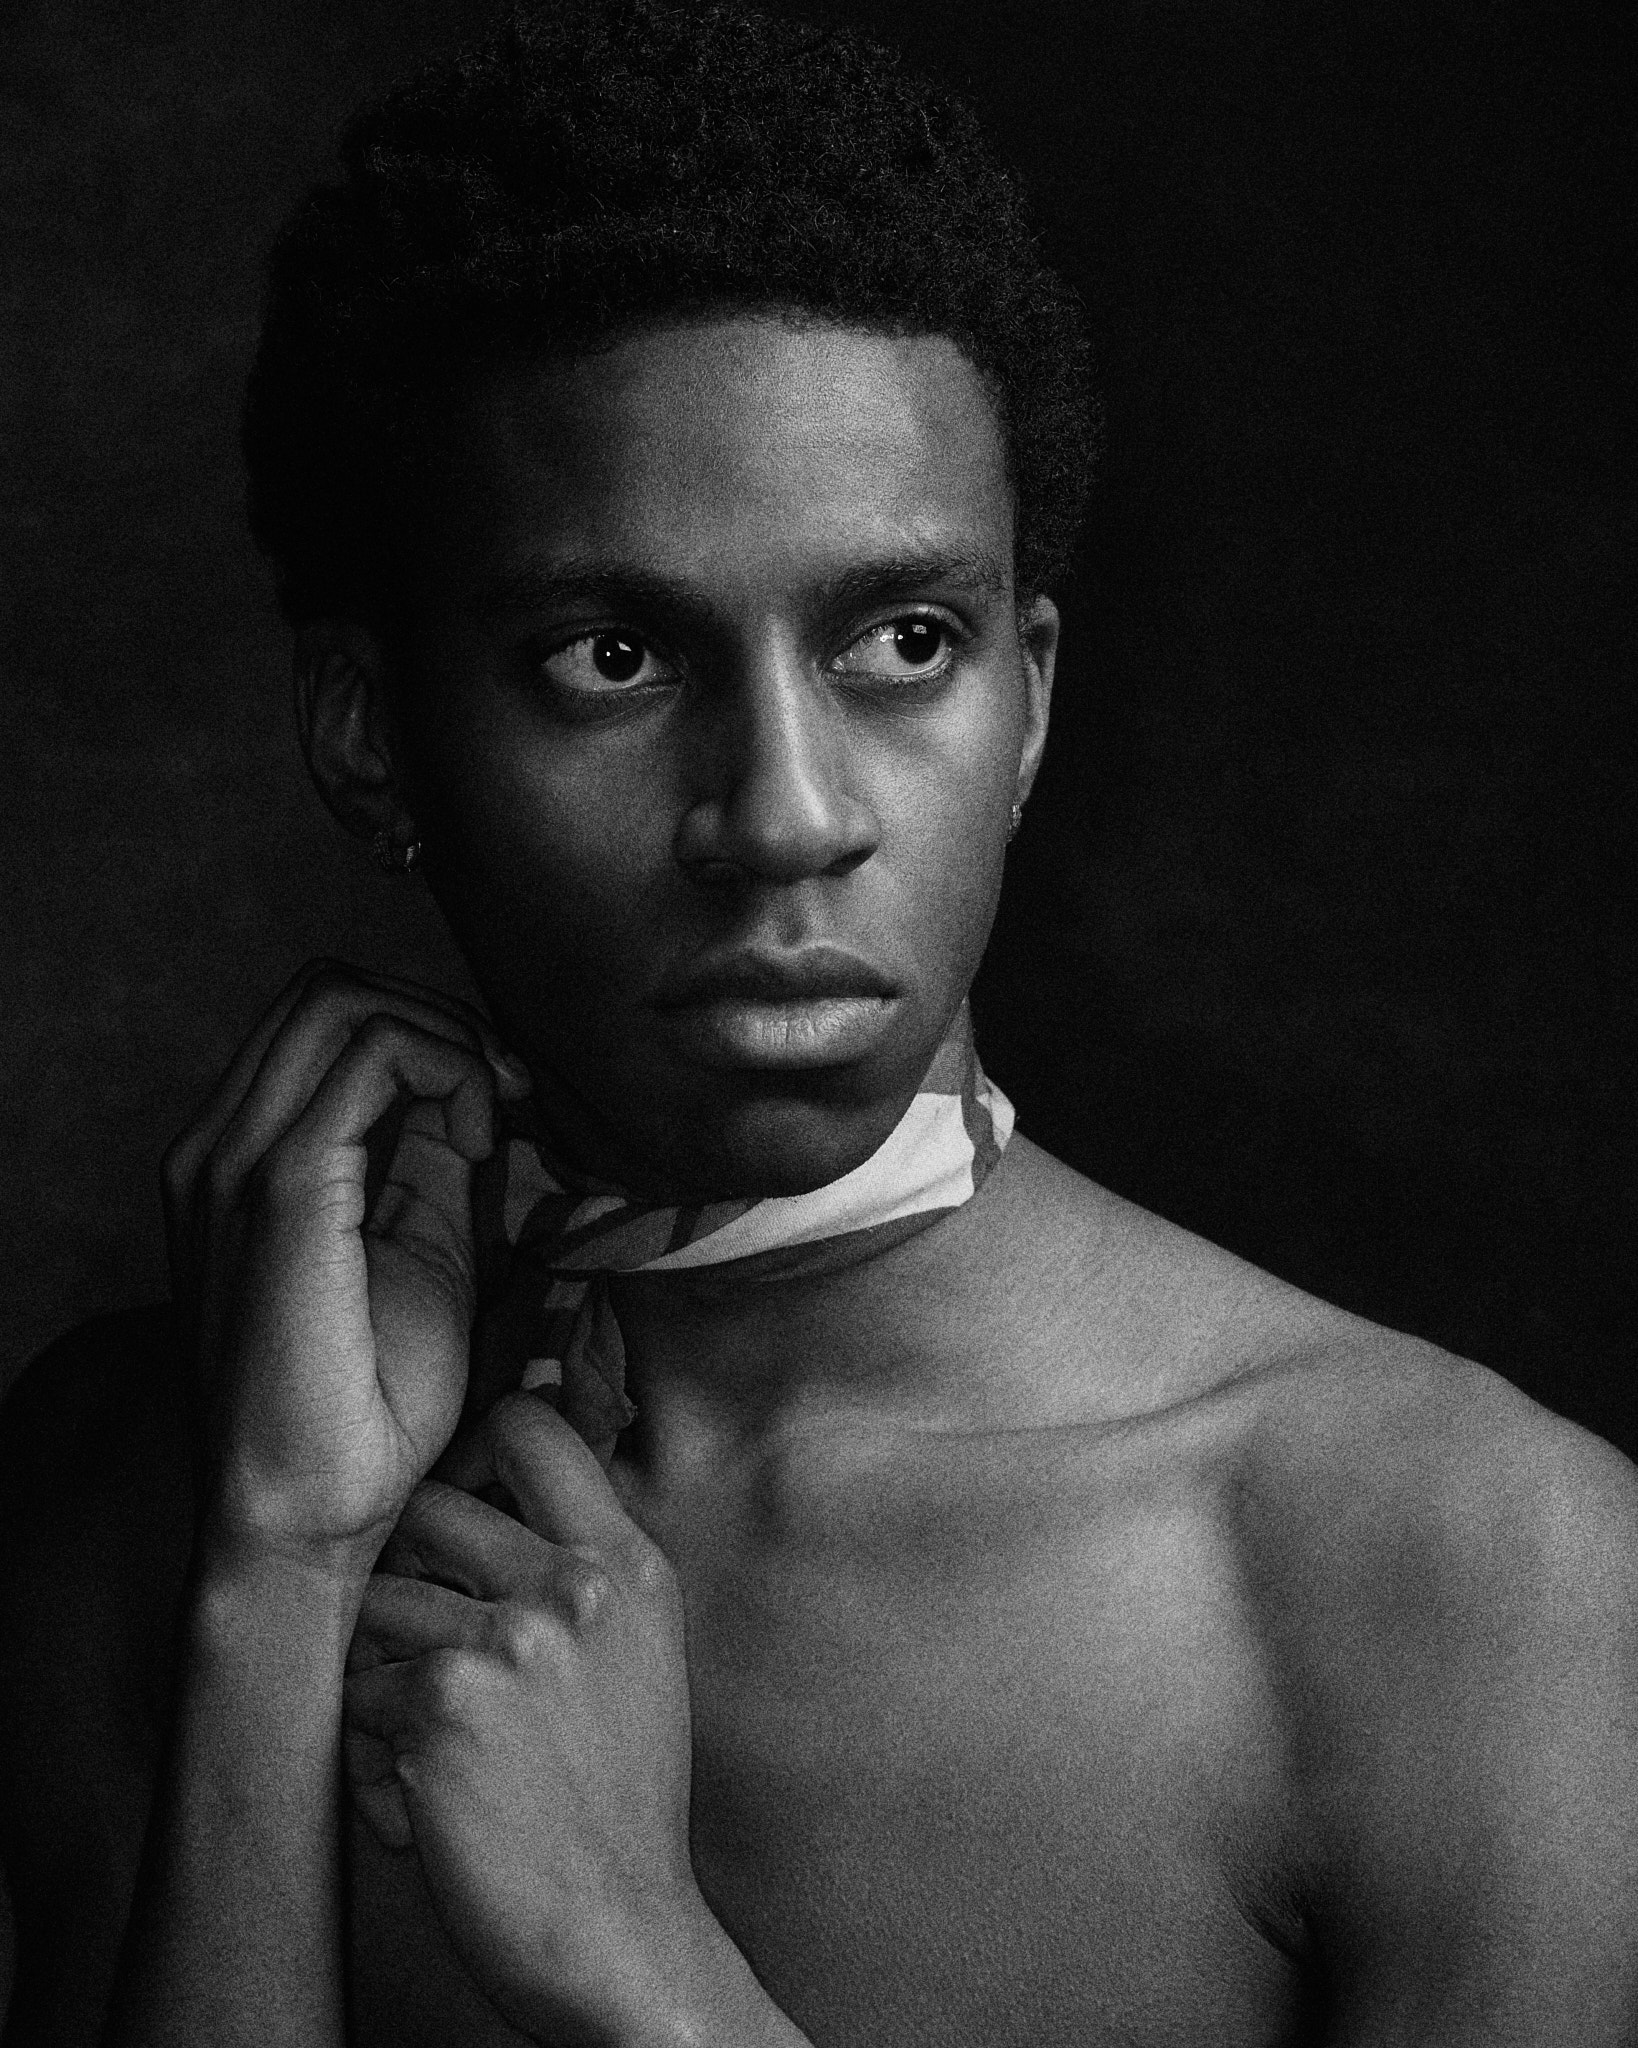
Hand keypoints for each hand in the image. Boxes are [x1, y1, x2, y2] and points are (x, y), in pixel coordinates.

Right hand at [162, 959, 531, 1579]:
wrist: (309, 1514)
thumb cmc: (366, 1402)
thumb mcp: (420, 1246)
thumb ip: (435, 1157)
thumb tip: (481, 1084)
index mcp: (237, 1158)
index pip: (321, 1018)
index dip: (426, 1026)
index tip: (503, 1092)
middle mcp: (214, 1145)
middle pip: (327, 987)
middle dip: (439, 1015)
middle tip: (509, 1089)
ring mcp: (232, 1162)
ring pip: (340, 999)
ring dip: (447, 1035)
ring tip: (500, 1111)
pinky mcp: (279, 1189)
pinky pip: (368, 1056)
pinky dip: (448, 1068)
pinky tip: (488, 1135)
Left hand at [343, 1394, 717, 2044]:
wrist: (617, 1930)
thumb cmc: (615, 1793)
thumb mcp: (638, 1646)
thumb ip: (580, 1552)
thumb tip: (513, 1434)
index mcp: (627, 1563)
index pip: (529, 1427)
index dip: (472, 1450)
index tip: (461, 1497)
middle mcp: (572, 1586)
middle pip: (423, 1507)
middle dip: (402, 1574)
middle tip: (423, 1638)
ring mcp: (506, 1641)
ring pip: (372, 1605)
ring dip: (378, 1671)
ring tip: (429, 1734)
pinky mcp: (440, 1707)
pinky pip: (354, 1690)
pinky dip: (370, 1746)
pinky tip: (423, 1791)